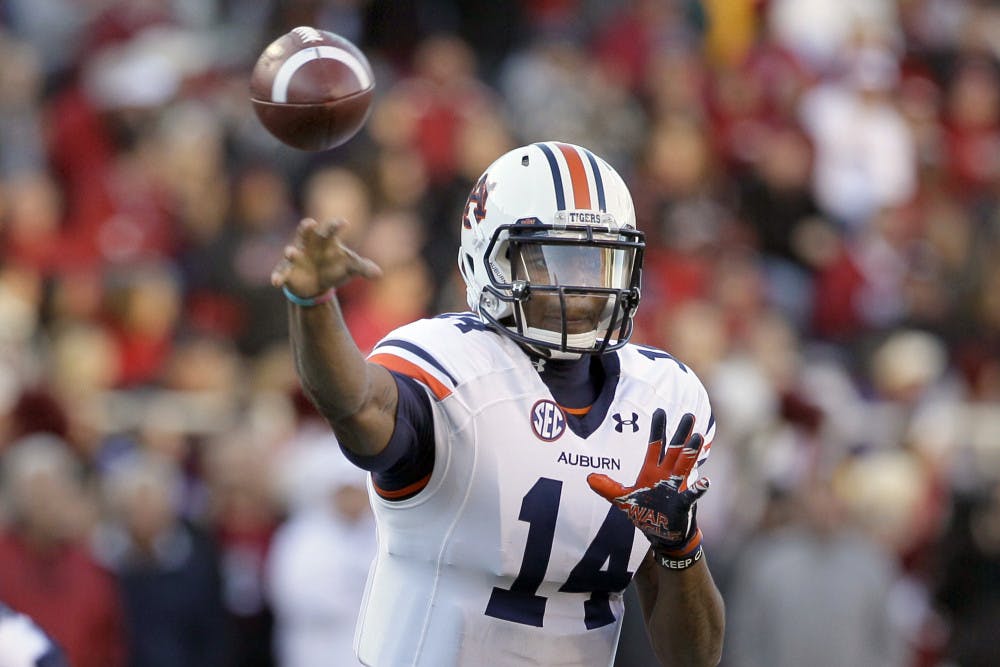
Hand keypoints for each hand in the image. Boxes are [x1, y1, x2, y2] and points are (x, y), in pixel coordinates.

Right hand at [271, 218, 381, 296]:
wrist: (317, 284)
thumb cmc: (335, 268)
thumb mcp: (351, 268)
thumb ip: (364, 268)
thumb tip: (379, 274)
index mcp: (326, 240)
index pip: (331, 229)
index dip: (336, 225)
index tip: (344, 223)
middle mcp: (309, 244)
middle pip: (307, 232)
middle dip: (307, 228)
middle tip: (310, 223)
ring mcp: (296, 256)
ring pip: (292, 251)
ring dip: (291, 252)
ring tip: (291, 252)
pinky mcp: (287, 270)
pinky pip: (282, 272)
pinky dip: (278, 276)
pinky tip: (276, 282)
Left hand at [588, 411, 709, 562]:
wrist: (660, 535)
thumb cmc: (645, 513)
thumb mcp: (623, 499)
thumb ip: (607, 488)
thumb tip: (588, 478)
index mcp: (653, 471)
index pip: (656, 445)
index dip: (658, 429)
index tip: (660, 411)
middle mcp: (667, 475)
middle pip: (675, 450)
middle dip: (681, 433)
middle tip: (689, 415)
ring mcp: (676, 488)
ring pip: (685, 466)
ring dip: (690, 452)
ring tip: (697, 437)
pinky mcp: (682, 504)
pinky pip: (691, 495)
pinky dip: (698, 489)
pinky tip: (705, 481)